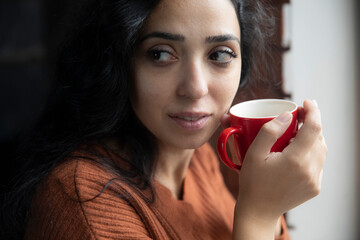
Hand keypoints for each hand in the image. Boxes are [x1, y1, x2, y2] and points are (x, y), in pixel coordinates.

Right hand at [233, 99, 326, 237]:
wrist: (258, 210)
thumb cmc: (252, 182)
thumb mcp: (253, 154)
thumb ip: (270, 131)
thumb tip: (287, 115)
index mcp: (296, 160)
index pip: (314, 128)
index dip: (313, 111)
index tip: (306, 102)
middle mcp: (310, 170)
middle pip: (319, 137)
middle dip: (312, 122)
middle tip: (298, 116)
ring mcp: (315, 180)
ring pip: (321, 149)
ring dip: (313, 136)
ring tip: (297, 132)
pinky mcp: (315, 187)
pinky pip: (319, 162)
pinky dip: (312, 151)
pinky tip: (297, 151)